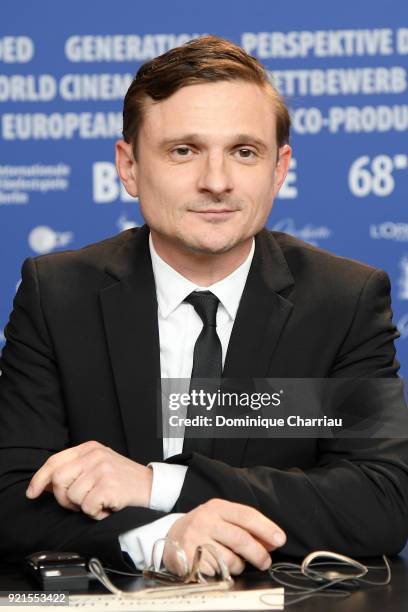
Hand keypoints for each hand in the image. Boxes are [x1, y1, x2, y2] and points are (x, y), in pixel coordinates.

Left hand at [26, 441, 152, 519]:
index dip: (39, 479)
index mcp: (89, 448)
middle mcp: (95, 456)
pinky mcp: (109, 486)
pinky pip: (87, 507)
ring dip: (83, 507)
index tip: (32, 492)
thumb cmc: (122, 479)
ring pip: (72, 496)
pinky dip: (95, 513)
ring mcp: (102, 470)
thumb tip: (45, 484)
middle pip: (58, 479)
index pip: (55, 461)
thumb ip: (75, 468)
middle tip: (79, 502)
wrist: (151, 486)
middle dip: (63, 497)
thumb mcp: (98, 465)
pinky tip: (106, 506)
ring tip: (99, 501)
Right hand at [163, 498, 285, 575]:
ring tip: (233, 562)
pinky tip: (216, 567)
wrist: (172, 537)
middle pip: (240, 538)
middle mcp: (205, 520)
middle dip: (258, 553)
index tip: (280, 540)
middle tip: (265, 561)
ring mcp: (195, 539)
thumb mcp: (223, 519)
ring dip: (238, 566)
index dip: (266, 528)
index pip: (246, 515)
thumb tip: (273, 541)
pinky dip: (221, 574)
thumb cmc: (204, 528)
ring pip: (229, 559)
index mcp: (217, 507)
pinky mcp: (188, 558)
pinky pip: (215, 572)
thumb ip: (246, 527)